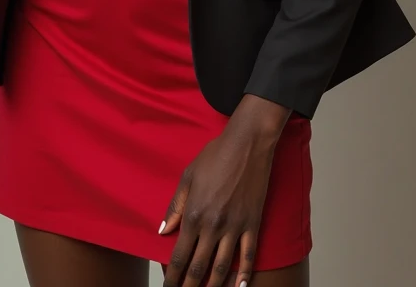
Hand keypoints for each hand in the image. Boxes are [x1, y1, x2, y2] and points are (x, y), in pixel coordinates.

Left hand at [158, 117, 280, 286]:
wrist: (247, 144)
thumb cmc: (215, 156)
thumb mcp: (188, 177)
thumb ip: (175, 207)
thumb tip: (163, 231)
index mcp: (193, 214)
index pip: (179, 256)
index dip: (172, 277)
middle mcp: (213, 225)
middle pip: (199, 268)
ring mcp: (234, 227)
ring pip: (222, 268)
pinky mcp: (252, 223)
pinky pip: (248, 256)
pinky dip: (243, 274)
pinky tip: (239, 286)